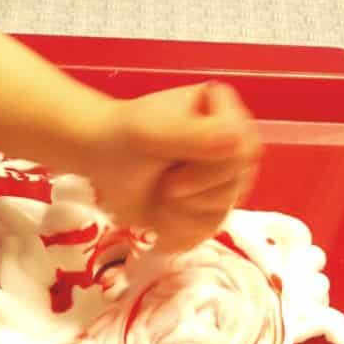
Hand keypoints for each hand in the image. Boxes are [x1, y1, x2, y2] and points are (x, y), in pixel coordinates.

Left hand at [79, 81, 260, 251]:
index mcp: (226, 113)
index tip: (172, 172)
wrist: (100, 160)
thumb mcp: (151, 131)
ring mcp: (222, 178)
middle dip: (192, 194)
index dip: (210, 172)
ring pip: (222, 213)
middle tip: (163, 183)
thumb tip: (236, 139)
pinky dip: (178, 231)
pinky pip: (207, 231)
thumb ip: (193, 134)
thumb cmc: (122, 137)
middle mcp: (232, 145)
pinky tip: (159, 219)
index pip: (244, 152)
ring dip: (181, 214)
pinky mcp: (207, 206)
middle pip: (235, 186)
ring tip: (159, 197)